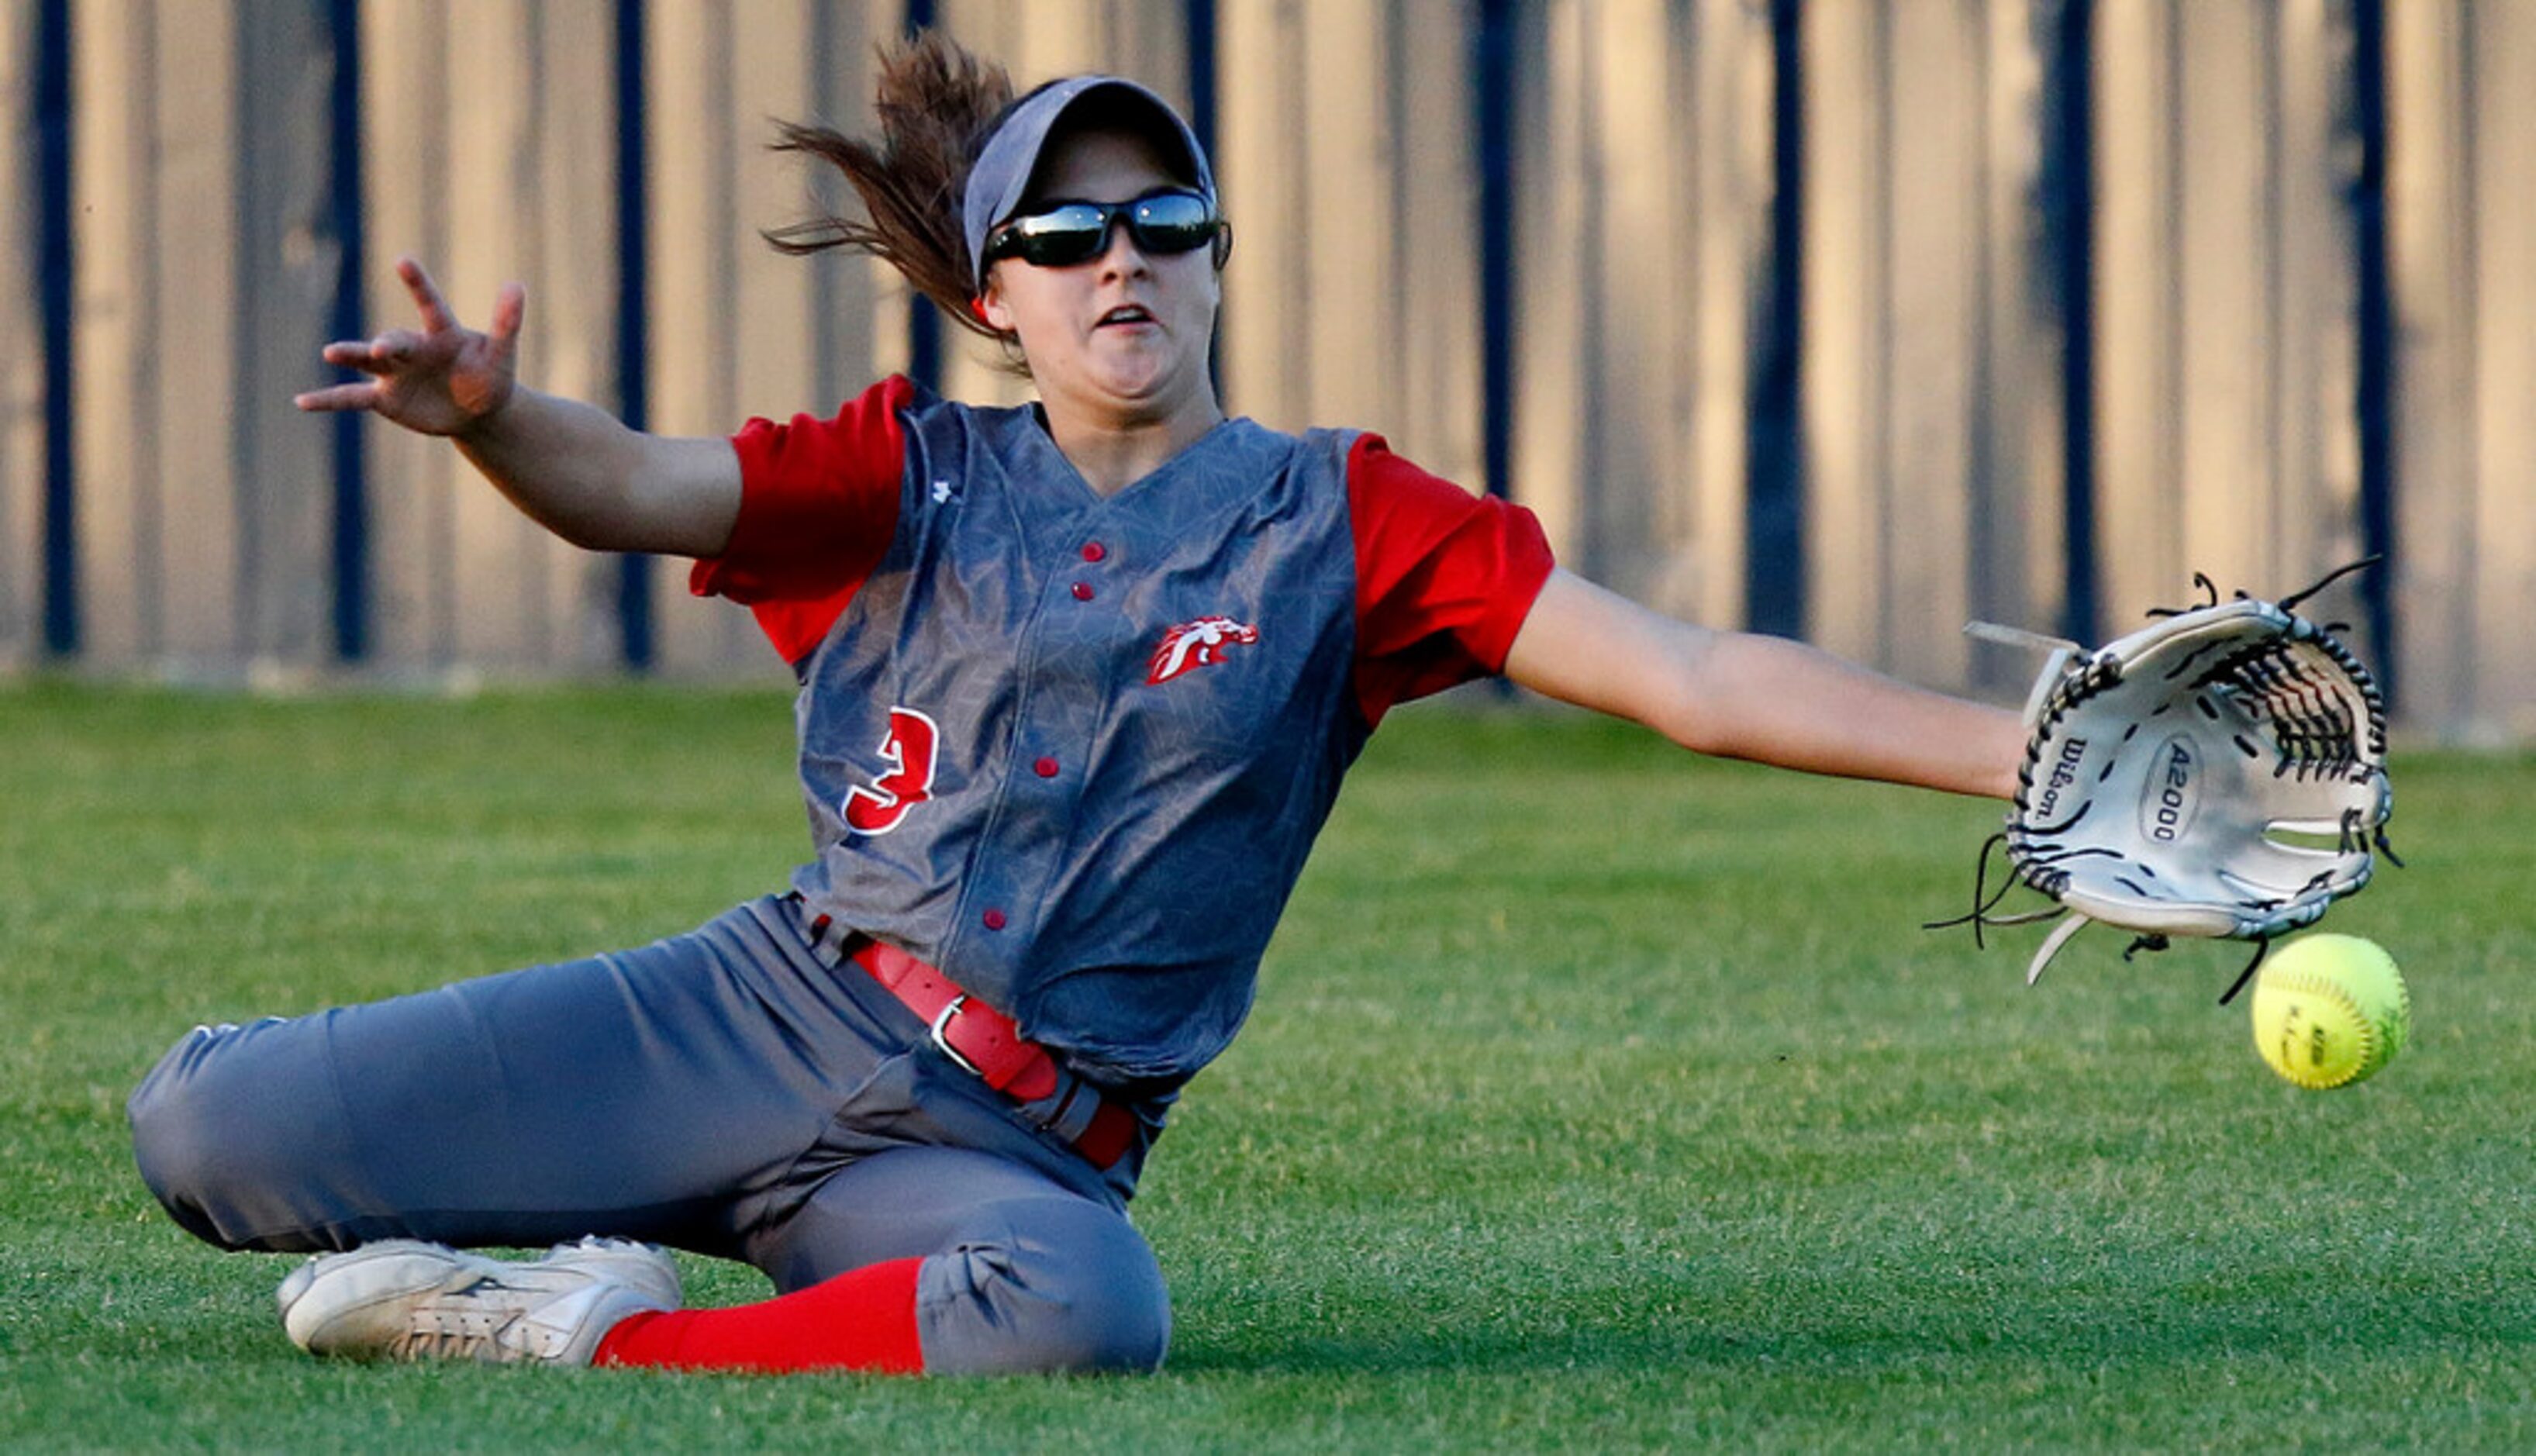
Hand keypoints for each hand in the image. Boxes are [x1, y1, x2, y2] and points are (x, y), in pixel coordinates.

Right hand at [295, 257, 522, 436]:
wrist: (476, 411)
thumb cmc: (489, 377)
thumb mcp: (502, 356)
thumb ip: (507, 323)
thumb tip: (517, 286)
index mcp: (442, 333)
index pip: (429, 304)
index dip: (417, 283)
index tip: (403, 260)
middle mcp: (412, 348)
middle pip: (394, 341)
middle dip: (386, 344)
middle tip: (383, 348)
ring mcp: (394, 372)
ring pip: (366, 361)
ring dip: (350, 356)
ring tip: (331, 353)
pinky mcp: (384, 398)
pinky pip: (351, 397)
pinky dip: (328, 400)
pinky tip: (302, 402)